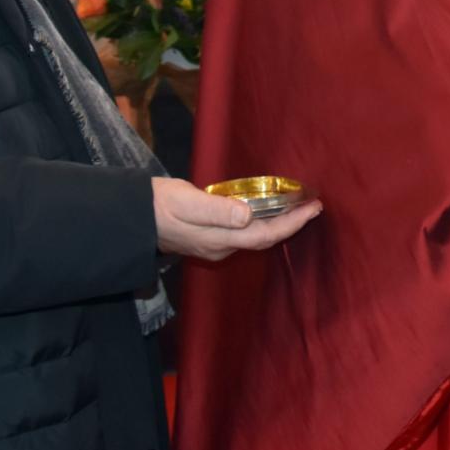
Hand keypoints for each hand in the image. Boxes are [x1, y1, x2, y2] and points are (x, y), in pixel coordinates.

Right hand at [153, 177, 322, 260]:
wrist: (134, 219)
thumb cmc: (160, 205)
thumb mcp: (188, 202)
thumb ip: (218, 209)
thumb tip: (248, 214)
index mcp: (221, 239)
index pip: (267, 234)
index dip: (293, 223)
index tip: (314, 208)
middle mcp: (223, 247)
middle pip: (265, 238)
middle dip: (291, 223)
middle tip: (313, 205)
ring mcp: (216, 245)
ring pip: (256, 236)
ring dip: (278, 222)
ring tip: (297, 206)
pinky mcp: (210, 238)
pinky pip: (246, 232)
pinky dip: (262, 221)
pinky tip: (267, 209)